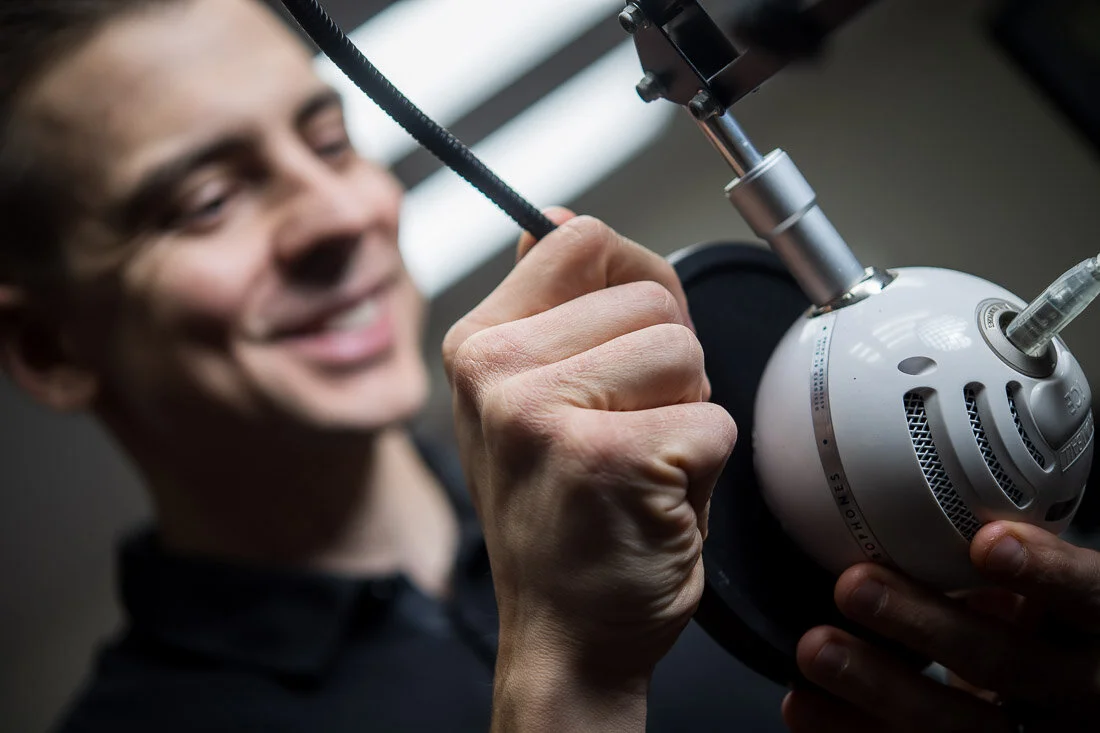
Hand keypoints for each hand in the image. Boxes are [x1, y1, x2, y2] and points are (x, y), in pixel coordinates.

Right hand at [443, 211, 734, 729]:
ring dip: (686, 411)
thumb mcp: (528, 399)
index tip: (621, 345)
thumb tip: (562, 218)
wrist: (565, 634)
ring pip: (685, 352)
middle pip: (651, 296)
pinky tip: (654, 499)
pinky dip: (705, 464)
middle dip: (666, 364)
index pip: (582, 239)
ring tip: (639, 463)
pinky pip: (713, 417)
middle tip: (624, 429)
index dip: (632, 284)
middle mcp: (497, 369)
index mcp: (480, 343)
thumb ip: (554, 306)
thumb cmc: (563, 517)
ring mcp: (546, 413)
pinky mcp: (611, 456)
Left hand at [784, 521, 1099, 731]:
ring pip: (959, 724)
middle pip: (1004, 663)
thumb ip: (1017, 566)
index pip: (1088, 597)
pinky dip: (852, 729)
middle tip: (854, 585)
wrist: (1069, 712)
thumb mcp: (1054, 599)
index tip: (988, 544)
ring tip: (817, 648)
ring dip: (878, 685)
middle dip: (924, 623)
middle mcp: (1077, 690)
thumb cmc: (1055, 633)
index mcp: (1097, 630)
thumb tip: (947, 514)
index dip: (1045, 575)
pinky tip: (804, 704)